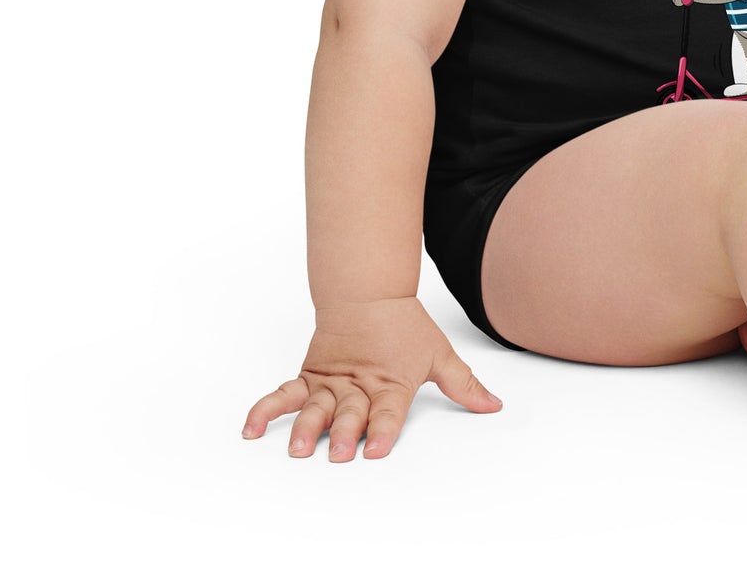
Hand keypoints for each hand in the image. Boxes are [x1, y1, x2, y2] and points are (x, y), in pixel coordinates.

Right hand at [241, 296, 501, 459]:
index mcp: (391, 382)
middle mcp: (358, 387)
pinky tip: (252, 430)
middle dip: (344, 433)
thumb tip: (494, 405)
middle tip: (338, 452)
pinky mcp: (309, 378)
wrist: (367, 293)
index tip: (378, 449)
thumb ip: (463, 385)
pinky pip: (284, 395)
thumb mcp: (439, 354)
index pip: (389, 411)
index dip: (384, 430)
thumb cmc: (404, 327)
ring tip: (298, 448)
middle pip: (350, 413)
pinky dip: (266, 410)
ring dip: (306, 428)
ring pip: (315, 408)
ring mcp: (331, 383)